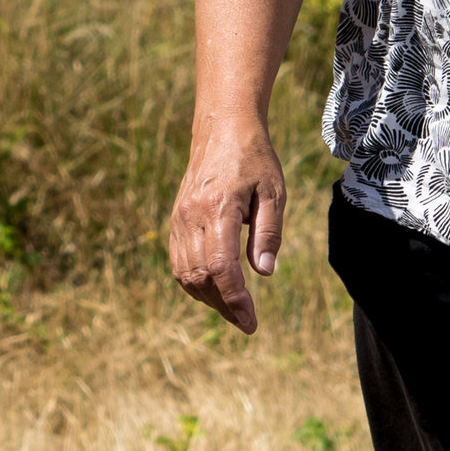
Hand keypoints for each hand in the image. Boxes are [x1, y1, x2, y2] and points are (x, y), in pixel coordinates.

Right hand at [168, 114, 288, 334]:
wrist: (222, 129)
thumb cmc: (255, 159)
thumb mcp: (273, 193)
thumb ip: (269, 233)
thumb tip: (263, 273)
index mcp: (217, 208)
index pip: (221, 267)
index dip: (234, 299)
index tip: (250, 321)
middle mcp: (191, 216)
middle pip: (200, 276)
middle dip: (223, 305)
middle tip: (246, 321)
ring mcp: (179, 219)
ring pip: (185, 273)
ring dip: (208, 298)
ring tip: (233, 309)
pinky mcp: (176, 220)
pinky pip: (178, 262)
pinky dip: (194, 282)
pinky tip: (214, 289)